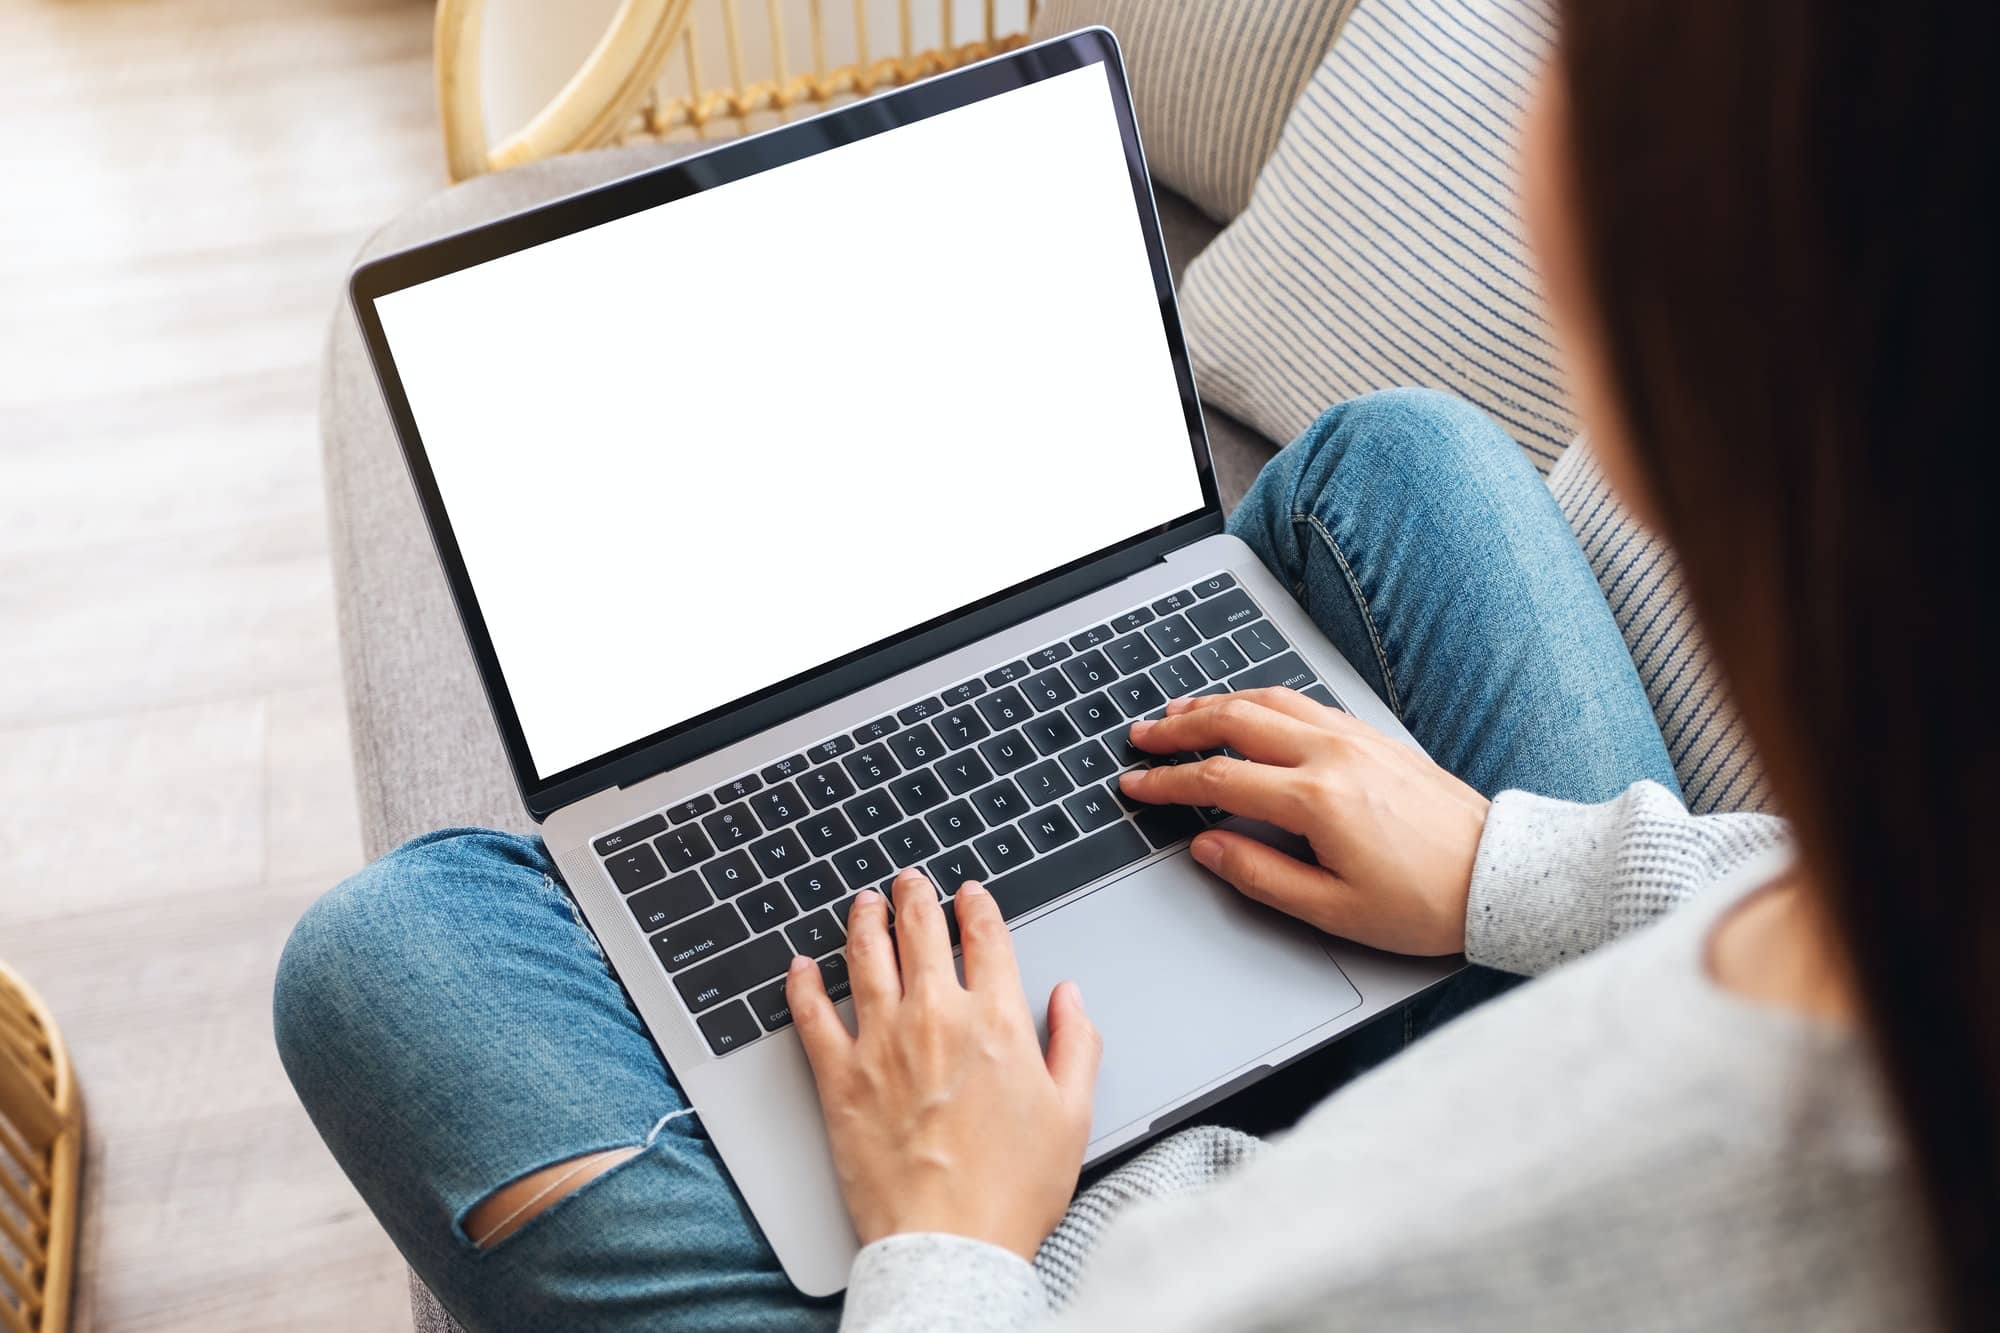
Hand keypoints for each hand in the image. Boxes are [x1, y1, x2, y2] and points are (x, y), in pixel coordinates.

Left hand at [785, 870, 1100, 1259]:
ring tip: (863, 903)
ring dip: (864, 921)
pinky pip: (812, 1014)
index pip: (984, 938)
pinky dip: (803, 984)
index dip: (976, 906)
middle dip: (915, 896)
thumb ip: (1077, 1045)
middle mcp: (935, 1017)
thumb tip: (1071, 999)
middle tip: (909, 880)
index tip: (969, 893)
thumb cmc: (1013, 1188)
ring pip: (865, 957)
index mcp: (995, 1021)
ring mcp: (882, 1043)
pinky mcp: (840, 1077)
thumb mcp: (1073, 1114)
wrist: (951, 1240)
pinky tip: (800, 966)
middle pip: (919, 931)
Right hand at [1119, 688, 1488, 954]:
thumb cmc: (1425, 902)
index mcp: (1315, 799)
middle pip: (1235, 720)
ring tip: (1179, 713)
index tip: (1134, 785)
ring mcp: (1355, 738)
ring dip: (1216, 702)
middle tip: (1141, 736)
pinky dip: (1260, 700)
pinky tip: (1247, 709)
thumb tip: (1206, 848)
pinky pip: (1303, 703)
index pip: (1217, 780)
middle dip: (1179, 727)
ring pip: (1269, 700)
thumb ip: (1260, 875)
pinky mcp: (1374, 737)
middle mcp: (1332, 755)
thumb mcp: (1334, 911)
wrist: (1499, 875)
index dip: (1166, 782)